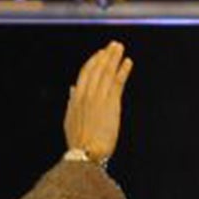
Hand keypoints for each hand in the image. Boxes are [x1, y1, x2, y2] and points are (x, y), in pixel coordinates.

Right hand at [64, 42, 132, 162]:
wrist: (86, 153)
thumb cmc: (79, 141)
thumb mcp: (70, 119)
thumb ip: (72, 102)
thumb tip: (72, 89)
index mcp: (76, 97)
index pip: (85, 73)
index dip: (93, 61)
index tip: (100, 53)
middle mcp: (87, 94)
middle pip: (97, 69)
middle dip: (106, 56)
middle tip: (114, 45)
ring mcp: (99, 98)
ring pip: (107, 72)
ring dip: (115, 58)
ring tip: (120, 48)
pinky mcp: (112, 104)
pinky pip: (118, 82)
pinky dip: (123, 71)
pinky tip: (128, 63)